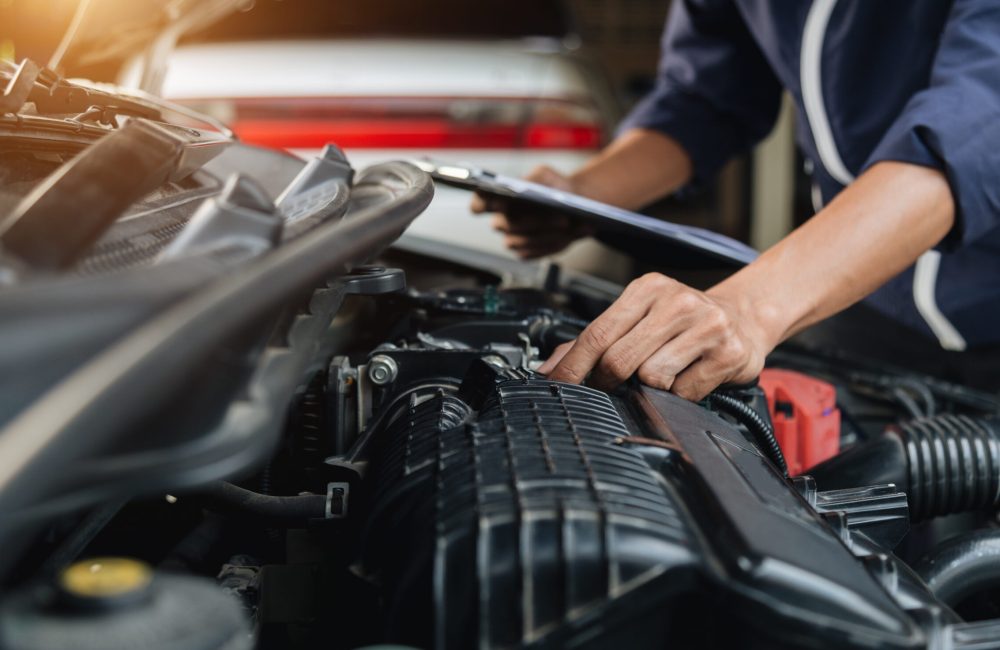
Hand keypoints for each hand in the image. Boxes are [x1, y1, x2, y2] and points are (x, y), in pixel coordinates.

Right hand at [469, 165, 593, 258]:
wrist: (574, 206)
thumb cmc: (554, 187)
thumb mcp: (545, 174)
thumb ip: (535, 179)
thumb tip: (528, 191)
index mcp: (498, 199)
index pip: (479, 203)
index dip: (482, 204)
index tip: (500, 202)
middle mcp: (501, 221)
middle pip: (509, 224)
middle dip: (535, 221)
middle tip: (561, 217)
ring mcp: (512, 240)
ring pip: (523, 241)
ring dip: (548, 234)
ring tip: (571, 225)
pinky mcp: (527, 253)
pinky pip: (536, 252)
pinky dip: (555, 243)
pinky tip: (572, 234)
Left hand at [537, 273, 772, 400]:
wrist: (744, 316)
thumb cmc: (683, 321)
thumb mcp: (641, 316)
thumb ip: (598, 339)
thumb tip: (551, 367)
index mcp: (648, 289)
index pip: (598, 332)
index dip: (573, 364)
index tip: (556, 384)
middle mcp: (678, 302)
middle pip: (620, 359)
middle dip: (609, 381)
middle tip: (614, 384)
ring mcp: (707, 326)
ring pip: (652, 378)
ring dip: (652, 386)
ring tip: (668, 370)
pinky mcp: (728, 354)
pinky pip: (684, 393)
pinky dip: (681, 394)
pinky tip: (690, 376)